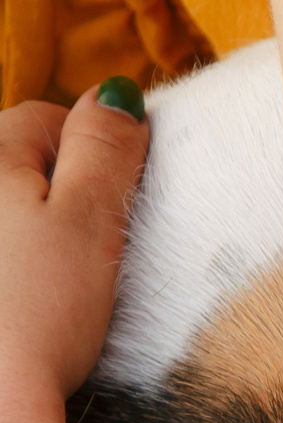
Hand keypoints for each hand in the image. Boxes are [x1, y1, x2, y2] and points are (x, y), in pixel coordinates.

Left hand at [0, 82, 147, 406]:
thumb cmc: (37, 314)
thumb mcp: (90, 221)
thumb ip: (106, 150)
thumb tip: (119, 96)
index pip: (48, 120)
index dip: (95, 160)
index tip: (117, 209)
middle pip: (19, 165)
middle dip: (58, 199)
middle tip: (89, 257)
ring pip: (9, 215)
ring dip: (32, 238)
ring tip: (55, 291)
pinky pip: (6, 256)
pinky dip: (13, 275)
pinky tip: (26, 309)